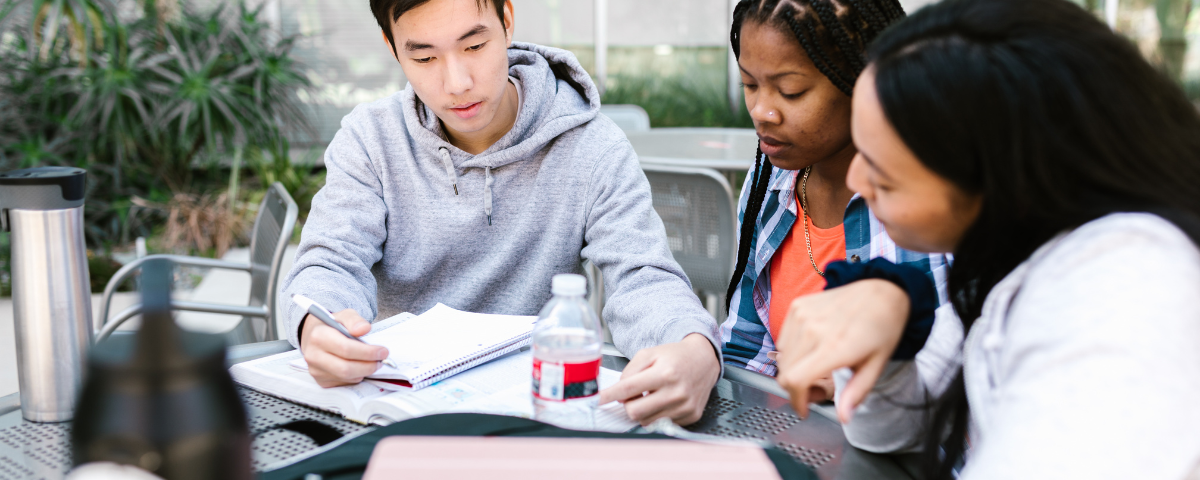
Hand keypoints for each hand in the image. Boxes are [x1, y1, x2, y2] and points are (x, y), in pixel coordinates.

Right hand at [299, 309, 389, 387]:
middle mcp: (313, 356)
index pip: (346, 349)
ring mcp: (316, 371)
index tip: (383, 351)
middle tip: (381, 360)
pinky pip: (344, 383)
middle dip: (369, 366)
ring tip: (372, 362)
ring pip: (347, 377)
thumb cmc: (332, 326)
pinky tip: (359, 367)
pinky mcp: (321, 381)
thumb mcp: (344, 316)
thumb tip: (365, 329)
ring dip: (365, 371)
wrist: (315, 338)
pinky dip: (357, 376)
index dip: (367, 352)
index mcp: (318, 336)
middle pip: (346, 368)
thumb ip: (355, 320)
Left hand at [599, 333, 719, 425]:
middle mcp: (676, 392)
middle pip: (635, 411)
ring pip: (647, 421)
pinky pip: (662, 423)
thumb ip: (630, 372)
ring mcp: (685, 406)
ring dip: (642, 411)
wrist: (704, 360)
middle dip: (627, 405)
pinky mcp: (691, 416)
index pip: (629, 388)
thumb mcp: (649, 353)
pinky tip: (663, 401)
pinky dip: (656, 414)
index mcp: (665, 373)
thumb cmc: (675, 356)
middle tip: (631, 395)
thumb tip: (618, 394)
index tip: (599, 400)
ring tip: (650, 396)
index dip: (610, 395)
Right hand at [775, 279, 908, 422]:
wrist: (881, 290)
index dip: (796, 401)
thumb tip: (843, 417)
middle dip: (797, 389)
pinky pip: (783, 339)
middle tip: (817, 388)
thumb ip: (856, 393)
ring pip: (781, 357)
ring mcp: (801, 315)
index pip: (795, 380)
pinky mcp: (797, 306)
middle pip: (785, 373)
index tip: (804, 409)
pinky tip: (812, 349)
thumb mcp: (875, 366)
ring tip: (816, 367)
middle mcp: (812, 330)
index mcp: (833, 347)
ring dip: (793, 369)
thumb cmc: (882, 327)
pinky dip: (792, 351)